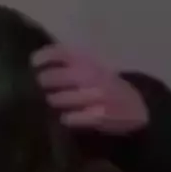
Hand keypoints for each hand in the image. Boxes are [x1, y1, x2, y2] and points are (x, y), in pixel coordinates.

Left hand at [33, 45, 148, 132]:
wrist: (137, 107)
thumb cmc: (105, 85)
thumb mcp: (92, 67)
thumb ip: (69, 63)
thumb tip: (35, 66)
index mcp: (88, 60)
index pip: (59, 52)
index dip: (42, 57)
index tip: (33, 64)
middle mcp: (91, 74)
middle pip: (51, 78)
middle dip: (42, 84)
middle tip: (39, 89)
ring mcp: (95, 95)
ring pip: (57, 99)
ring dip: (52, 102)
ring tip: (52, 104)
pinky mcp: (99, 115)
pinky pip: (70, 118)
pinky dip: (66, 118)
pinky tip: (67, 118)